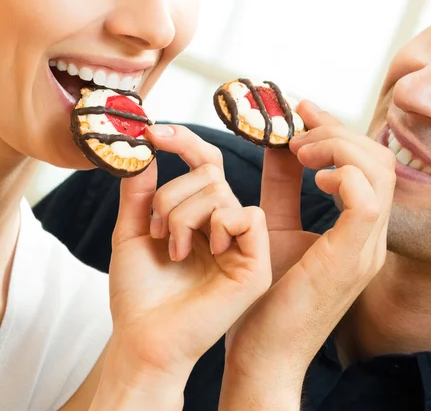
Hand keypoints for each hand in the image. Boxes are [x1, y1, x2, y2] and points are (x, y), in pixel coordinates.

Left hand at [105, 124, 271, 389]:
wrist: (144, 338)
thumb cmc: (140, 293)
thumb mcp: (133, 232)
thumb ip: (140, 191)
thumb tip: (144, 151)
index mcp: (202, 215)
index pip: (206, 164)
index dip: (185, 142)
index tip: (154, 133)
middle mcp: (226, 224)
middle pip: (210, 175)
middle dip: (171, 196)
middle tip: (157, 231)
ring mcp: (243, 243)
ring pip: (221, 194)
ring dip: (184, 216)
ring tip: (174, 249)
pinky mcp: (256, 263)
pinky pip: (249, 216)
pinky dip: (219, 225)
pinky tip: (209, 251)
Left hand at [219, 102, 395, 407]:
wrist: (263, 355)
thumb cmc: (268, 295)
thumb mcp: (275, 222)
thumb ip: (282, 182)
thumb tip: (278, 140)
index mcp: (360, 229)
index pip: (369, 163)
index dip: (339, 128)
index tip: (303, 108)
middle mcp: (374, 237)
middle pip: (379, 159)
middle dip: (338, 132)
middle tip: (298, 131)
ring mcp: (368, 249)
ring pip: (378, 172)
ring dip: (338, 148)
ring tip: (301, 150)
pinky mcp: (352, 260)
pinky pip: (366, 202)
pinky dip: (345, 175)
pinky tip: (316, 176)